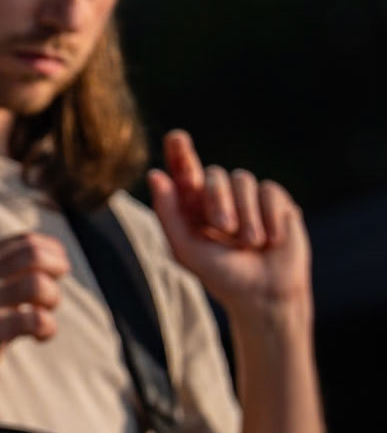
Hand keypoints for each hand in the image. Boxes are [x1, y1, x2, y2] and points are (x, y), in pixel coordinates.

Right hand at [0, 233, 69, 399]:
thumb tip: (41, 265)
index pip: (23, 240)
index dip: (51, 251)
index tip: (58, 268)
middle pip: (34, 254)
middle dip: (58, 268)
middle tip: (55, 289)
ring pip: (39, 284)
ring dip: (53, 299)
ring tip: (44, 314)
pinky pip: (37, 320)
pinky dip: (48, 328)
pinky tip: (39, 337)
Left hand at [147, 129, 311, 320]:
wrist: (265, 295)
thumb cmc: (222, 274)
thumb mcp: (187, 249)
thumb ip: (168, 213)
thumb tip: (156, 175)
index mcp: (192, 203)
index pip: (183, 168)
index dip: (180, 150)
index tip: (177, 137)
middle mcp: (218, 194)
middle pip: (213, 173)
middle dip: (218, 199)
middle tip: (224, 227)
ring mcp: (247, 195)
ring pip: (242, 178)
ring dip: (246, 215)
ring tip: (250, 243)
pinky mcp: (275, 200)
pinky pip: (270, 191)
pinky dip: (270, 217)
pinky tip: (272, 240)